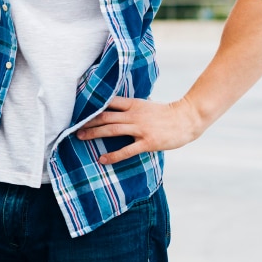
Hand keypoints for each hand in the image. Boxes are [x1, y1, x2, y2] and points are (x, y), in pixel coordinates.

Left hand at [76, 96, 204, 164]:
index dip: (92, 106)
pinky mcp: (148, 142)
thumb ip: (131, 107)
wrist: (188, 118)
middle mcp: (134, 114)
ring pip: (112, 129)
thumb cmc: (166, 113)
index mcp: (134, 104)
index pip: (108, 102)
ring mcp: (141, 128)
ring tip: (80, 138)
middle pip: (105, 116)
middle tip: (73, 128)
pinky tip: (102, 159)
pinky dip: (113, 155)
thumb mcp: (146, 105)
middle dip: (88, 122)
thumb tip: (116, 108)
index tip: (79, 111)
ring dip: (94, 134)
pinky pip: (127, 149)